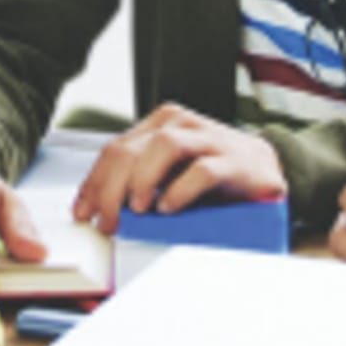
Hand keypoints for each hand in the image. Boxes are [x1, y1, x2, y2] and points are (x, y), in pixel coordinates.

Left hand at [72, 103, 286, 230]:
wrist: (262, 171)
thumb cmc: (210, 174)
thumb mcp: (168, 175)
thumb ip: (138, 182)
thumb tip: (99, 210)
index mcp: (160, 125)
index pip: (114, 150)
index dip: (94, 183)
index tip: (83, 212)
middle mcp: (181, 124)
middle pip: (132, 149)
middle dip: (111, 188)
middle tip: (108, 221)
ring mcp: (209, 138)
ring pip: (164, 146)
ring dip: (144, 180)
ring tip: (138, 210)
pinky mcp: (234, 161)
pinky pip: (202, 170)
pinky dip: (181, 190)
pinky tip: (169, 207)